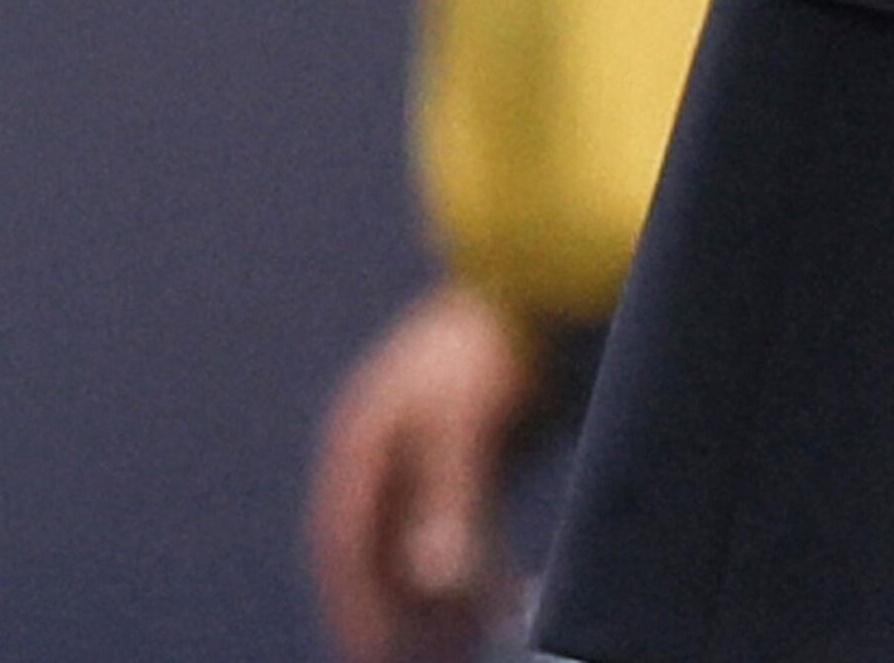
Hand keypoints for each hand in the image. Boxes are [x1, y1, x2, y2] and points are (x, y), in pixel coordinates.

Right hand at [306, 281, 543, 662]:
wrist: (549, 269)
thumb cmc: (498, 341)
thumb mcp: (465, 424)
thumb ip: (448, 503)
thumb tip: (433, 584)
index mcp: (364, 435)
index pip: (344, 539)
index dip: (352, 601)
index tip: (374, 657)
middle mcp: (386, 443)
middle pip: (381, 546)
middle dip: (400, 608)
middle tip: (435, 657)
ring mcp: (428, 443)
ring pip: (421, 539)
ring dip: (438, 594)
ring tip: (472, 641)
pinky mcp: (475, 444)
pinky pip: (461, 523)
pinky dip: (472, 564)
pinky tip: (501, 596)